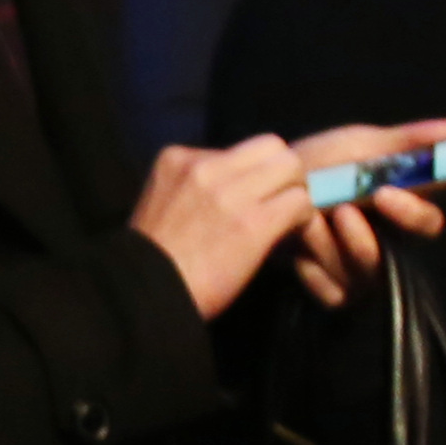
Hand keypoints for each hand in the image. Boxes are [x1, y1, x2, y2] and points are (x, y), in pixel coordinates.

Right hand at [130, 135, 318, 320]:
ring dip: (296, 194)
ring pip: (292, 169)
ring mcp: (229, 193)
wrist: (142, 297)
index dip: (253, 173)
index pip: (238, 148)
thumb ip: (196, 187)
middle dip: (283, 173)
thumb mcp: (164, 204)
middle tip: (279, 203)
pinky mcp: (253, 222)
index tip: (250, 198)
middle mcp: (203, 167)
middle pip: (272, 147)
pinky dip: (302, 219)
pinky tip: (289, 237)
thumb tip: (242, 186)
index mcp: (177, 159)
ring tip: (285, 221)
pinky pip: (300, 202)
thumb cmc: (151, 261)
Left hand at [280, 118, 445, 306]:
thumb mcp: (360, 144)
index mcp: (400, 210)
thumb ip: (410, 141)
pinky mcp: (333, 291)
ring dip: (329, 245)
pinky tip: (297, 252)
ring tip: (306, 220)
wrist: (265, 187)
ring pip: (361, 274)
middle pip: (395, 259)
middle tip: (337, 211)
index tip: (383, 193)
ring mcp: (360, 271)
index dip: (412, 213)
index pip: (428, 223)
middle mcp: (387, 244)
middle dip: (362, 239)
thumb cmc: (320, 162)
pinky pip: (334, 294)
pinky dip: (313, 271)